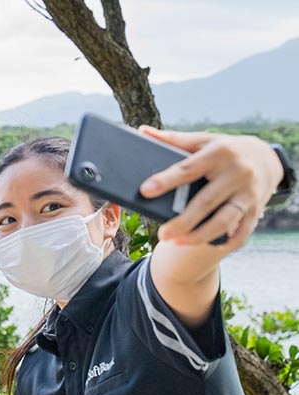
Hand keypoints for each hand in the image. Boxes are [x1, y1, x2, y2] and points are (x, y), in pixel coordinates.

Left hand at [138, 127, 283, 248]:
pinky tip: (209, 246)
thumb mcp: (203, 141)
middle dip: (183, 221)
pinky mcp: (256, 209)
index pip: (187, 169)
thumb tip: (142, 131)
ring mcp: (248, 193)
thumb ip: (173, 139)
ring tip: (178, 243)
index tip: (146, 190)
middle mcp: (236, 173)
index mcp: (218, 153)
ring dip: (200, 235)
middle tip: (162, 234)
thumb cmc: (225, 150)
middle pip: (206, 201)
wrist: (267, 157)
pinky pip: (242, 231)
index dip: (166, 180)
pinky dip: (227, 242)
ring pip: (224, 220)